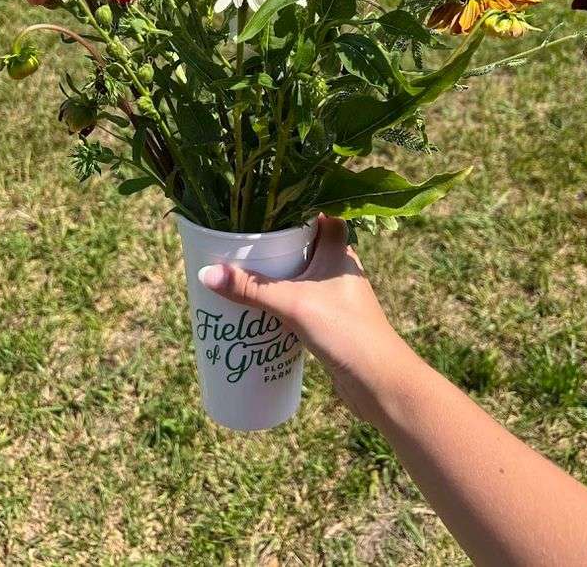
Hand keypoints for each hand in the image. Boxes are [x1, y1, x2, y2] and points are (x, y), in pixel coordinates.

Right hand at [198, 215, 405, 417]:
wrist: (380, 382)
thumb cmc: (344, 330)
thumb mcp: (293, 303)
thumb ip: (252, 288)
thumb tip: (206, 272)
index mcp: (339, 251)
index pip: (322, 215)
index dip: (300, 208)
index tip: (268, 205)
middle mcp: (340, 268)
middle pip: (308, 244)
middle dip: (279, 243)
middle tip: (244, 240)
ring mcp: (338, 296)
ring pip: (304, 275)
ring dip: (281, 274)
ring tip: (245, 271)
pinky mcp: (333, 322)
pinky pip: (303, 301)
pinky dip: (284, 300)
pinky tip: (262, 308)